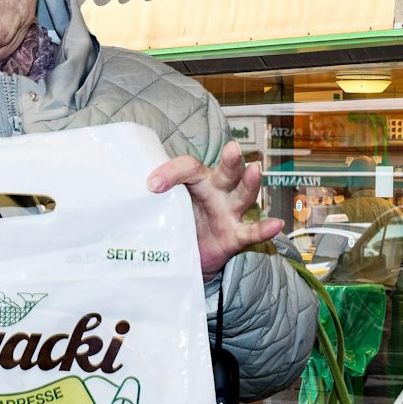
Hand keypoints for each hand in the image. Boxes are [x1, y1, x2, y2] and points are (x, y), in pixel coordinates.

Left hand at [148, 142, 283, 276]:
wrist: (187, 255)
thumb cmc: (177, 220)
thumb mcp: (163, 206)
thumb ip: (152, 197)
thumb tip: (125, 195)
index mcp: (198, 179)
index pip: (188, 167)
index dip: (171, 172)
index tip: (151, 185)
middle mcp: (218, 191)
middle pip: (228, 171)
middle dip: (231, 160)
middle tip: (232, 148)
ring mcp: (230, 212)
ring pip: (244, 194)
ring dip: (251, 182)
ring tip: (256, 169)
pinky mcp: (235, 236)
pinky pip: (252, 232)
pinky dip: (264, 229)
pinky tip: (277, 224)